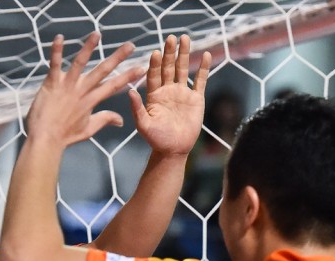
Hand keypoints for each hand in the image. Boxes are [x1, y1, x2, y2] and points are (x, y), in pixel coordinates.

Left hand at [26, 33, 143, 146]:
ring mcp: (67, 86)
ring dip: (88, 48)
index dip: (128, 76)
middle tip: (131, 46)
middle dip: (118, 58)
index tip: (142, 68)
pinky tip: (59, 37)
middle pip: (103, 71)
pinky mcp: (52, 83)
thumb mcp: (88, 129)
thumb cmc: (65, 136)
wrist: (45, 139)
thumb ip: (104, 120)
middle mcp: (82, 91)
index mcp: (91, 101)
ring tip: (97, 34)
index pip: (114, 86)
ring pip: (80, 63)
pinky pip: (54, 64)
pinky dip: (56, 51)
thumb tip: (121, 120)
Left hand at [130, 35, 210, 156]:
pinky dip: (204, 68)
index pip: (154, 75)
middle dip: (169, 53)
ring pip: (183, 69)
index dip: (154, 64)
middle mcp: (168, 91)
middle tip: (171, 38)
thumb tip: (129, 92)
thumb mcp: (144, 124)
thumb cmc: (156, 139)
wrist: (174, 150)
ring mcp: (182, 93)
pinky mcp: (196, 99)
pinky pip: (201, 81)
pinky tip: (205, 55)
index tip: (155, 52)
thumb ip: (137, 108)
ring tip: (185, 38)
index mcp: (154, 95)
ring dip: (184, 54)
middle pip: (168, 67)